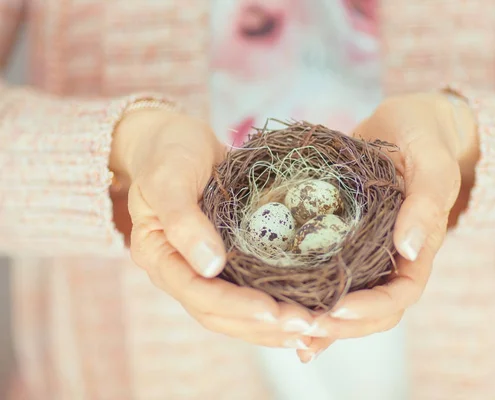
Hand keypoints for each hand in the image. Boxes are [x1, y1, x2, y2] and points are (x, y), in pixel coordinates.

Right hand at [110, 108, 314, 348]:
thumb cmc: (168, 153)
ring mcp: (205, 268)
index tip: (273, 311)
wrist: (176, 139)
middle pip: (220, 314)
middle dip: (263, 325)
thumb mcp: (169, 180)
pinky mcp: (228, 260)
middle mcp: (183, 271)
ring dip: (273, 325)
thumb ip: (184, 221)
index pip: (198, 295)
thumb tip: (212, 266)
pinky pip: (250, 290)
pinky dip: (276, 304)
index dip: (236, 306)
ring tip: (313, 328)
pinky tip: (306, 310)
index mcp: (161, 258)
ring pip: (238, 311)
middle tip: (307, 325)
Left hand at [296, 91, 479, 361]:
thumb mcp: (432, 162)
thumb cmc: (425, 137)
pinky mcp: (341, 237)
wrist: (405, 122)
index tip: (336, 310)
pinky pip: (326, 272)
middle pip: (371, 311)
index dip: (370, 309)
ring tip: (286, 330)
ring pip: (346, 298)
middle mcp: (391, 258)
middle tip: (302, 327)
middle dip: (340, 325)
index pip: (400, 295)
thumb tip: (410, 251)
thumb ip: (427, 202)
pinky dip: (308, 293)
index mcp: (420, 249)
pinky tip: (278, 307)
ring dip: (320, 319)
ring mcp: (365, 250)